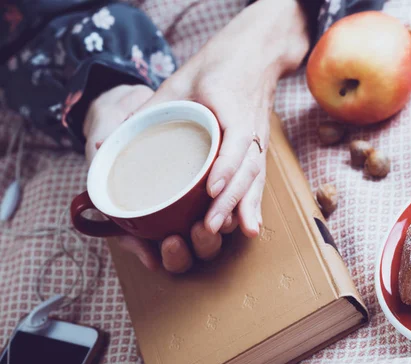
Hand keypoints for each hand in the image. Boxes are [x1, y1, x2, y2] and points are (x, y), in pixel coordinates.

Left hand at [94, 0, 309, 272]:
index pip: (235, 143)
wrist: (255, 55)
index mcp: (234, 109)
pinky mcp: (258, 150)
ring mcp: (258, 142)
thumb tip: (121, 138)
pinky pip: (259, 180)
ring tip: (236, 233)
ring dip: (245, 208)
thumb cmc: (219, 65)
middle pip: (247, 170)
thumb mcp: (181, 80)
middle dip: (232, 201)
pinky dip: (255, 204)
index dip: (225, 168)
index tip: (210, 189)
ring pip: (255, 179)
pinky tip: (250, 227)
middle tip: (211, 226)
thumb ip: (155, 108)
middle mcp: (252, 130)